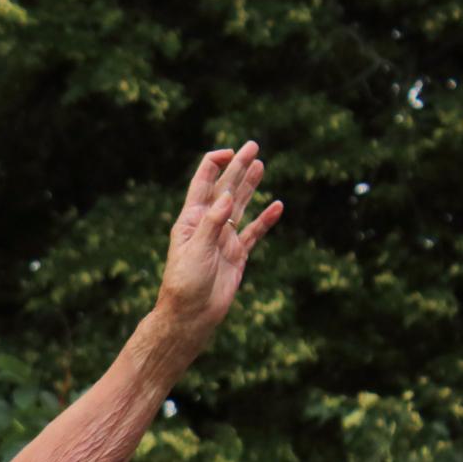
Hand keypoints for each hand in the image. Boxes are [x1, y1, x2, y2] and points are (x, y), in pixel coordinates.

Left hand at [154, 141, 282, 341]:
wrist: (191, 316)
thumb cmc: (185, 284)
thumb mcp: (196, 251)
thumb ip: (212, 224)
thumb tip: (224, 197)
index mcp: (191, 220)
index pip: (202, 184)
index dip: (215, 164)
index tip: (232, 152)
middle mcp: (208, 225)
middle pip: (225, 189)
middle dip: (239, 167)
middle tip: (254, 146)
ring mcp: (224, 239)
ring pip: (240, 206)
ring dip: (250, 186)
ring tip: (261, 165)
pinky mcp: (237, 255)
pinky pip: (255, 233)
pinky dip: (266, 220)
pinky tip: (277, 206)